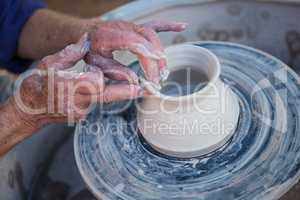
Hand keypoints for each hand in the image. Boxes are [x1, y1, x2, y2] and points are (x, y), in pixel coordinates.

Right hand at [11, 33, 142, 128]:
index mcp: (66, 86)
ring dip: (110, 90)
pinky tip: (86, 90)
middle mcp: (75, 102)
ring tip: (117, 86)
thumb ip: (69, 54)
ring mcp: (80, 112)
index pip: (94, 83)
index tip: (101, 70)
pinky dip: (96, 94)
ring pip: (102, 98)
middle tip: (143, 88)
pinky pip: (95, 103)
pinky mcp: (82, 116)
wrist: (27, 111)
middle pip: (106, 95)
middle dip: (126, 91)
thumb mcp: (47, 65)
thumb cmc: (35, 86)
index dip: (101, 76)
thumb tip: (85, 42)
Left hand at [87, 20, 186, 83]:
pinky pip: (155, 24)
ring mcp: (132, 26)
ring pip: (153, 35)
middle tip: (159, 79)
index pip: (136, 45)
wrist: (85, 33)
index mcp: (111, 35)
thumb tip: (134, 81)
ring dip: (162, 53)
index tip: (153, 78)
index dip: (148, 61)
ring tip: (164, 71)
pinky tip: (182, 27)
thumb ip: (115, 72)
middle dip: (157, 61)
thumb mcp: (97, 64)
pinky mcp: (137, 27)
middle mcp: (124, 27)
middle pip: (149, 40)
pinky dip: (169, 26)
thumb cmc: (90, 49)